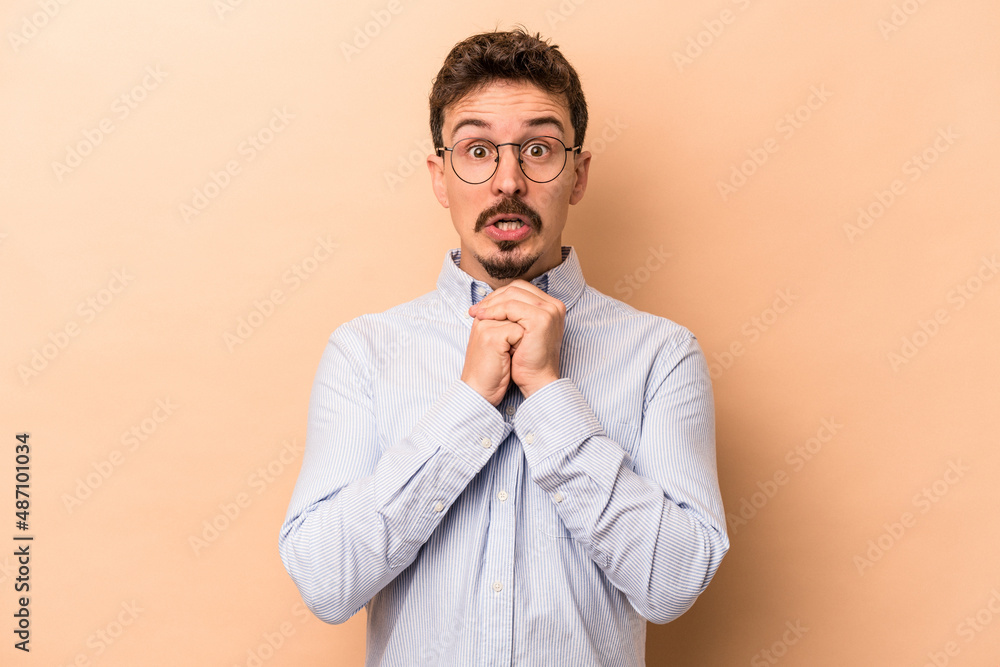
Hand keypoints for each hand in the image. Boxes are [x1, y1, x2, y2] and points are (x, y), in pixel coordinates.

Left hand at [468, 280, 564, 398]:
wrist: (536, 380)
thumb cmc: (526, 359)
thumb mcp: (521, 330)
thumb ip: (515, 313)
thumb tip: (492, 299)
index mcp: (551, 306)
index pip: (521, 289)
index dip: (499, 295)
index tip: (481, 307)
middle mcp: (554, 305)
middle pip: (517, 288)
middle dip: (493, 298)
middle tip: (475, 309)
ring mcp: (550, 311)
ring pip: (513, 295)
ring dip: (491, 303)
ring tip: (476, 314)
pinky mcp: (541, 319)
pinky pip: (511, 307)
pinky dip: (494, 310)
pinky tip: (483, 318)